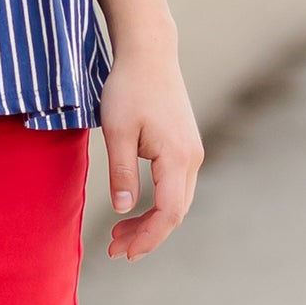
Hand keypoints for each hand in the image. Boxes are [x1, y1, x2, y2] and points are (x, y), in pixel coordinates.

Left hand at [99, 43, 202, 261]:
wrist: (149, 52)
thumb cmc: (129, 87)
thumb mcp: (117, 131)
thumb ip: (122, 172)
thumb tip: (124, 210)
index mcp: (177, 157)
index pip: (168, 213)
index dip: (147, 237)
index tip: (122, 252)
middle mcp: (192, 158)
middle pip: (175, 212)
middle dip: (147, 236)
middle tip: (114, 250)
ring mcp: (191, 151)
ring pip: (177, 201)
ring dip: (151, 221)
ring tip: (119, 235)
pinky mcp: (185, 145)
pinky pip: (175, 186)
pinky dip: (157, 204)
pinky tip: (135, 208)